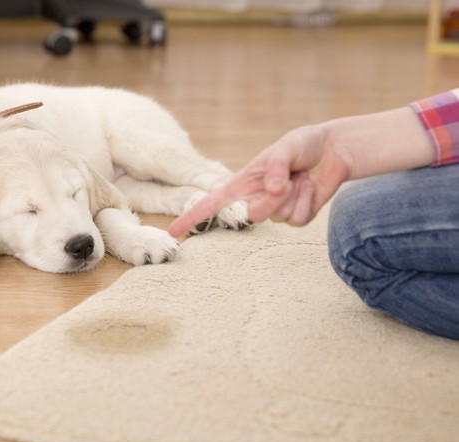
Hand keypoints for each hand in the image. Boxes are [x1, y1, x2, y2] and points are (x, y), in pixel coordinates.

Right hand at [168, 106, 434, 237]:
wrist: (333, 151)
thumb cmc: (304, 144)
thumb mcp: (287, 147)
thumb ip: (276, 167)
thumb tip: (271, 190)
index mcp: (244, 182)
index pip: (212, 202)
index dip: (192, 216)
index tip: (174, 231)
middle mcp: (256, 198)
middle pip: (253, 215)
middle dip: (272, 200)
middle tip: (287, 181)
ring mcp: (276, 209)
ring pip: (279, 218)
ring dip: (295, 196)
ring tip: (301, 178)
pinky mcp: (296, 216)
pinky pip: (298, 221)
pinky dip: (309, 202)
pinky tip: (311, 187)